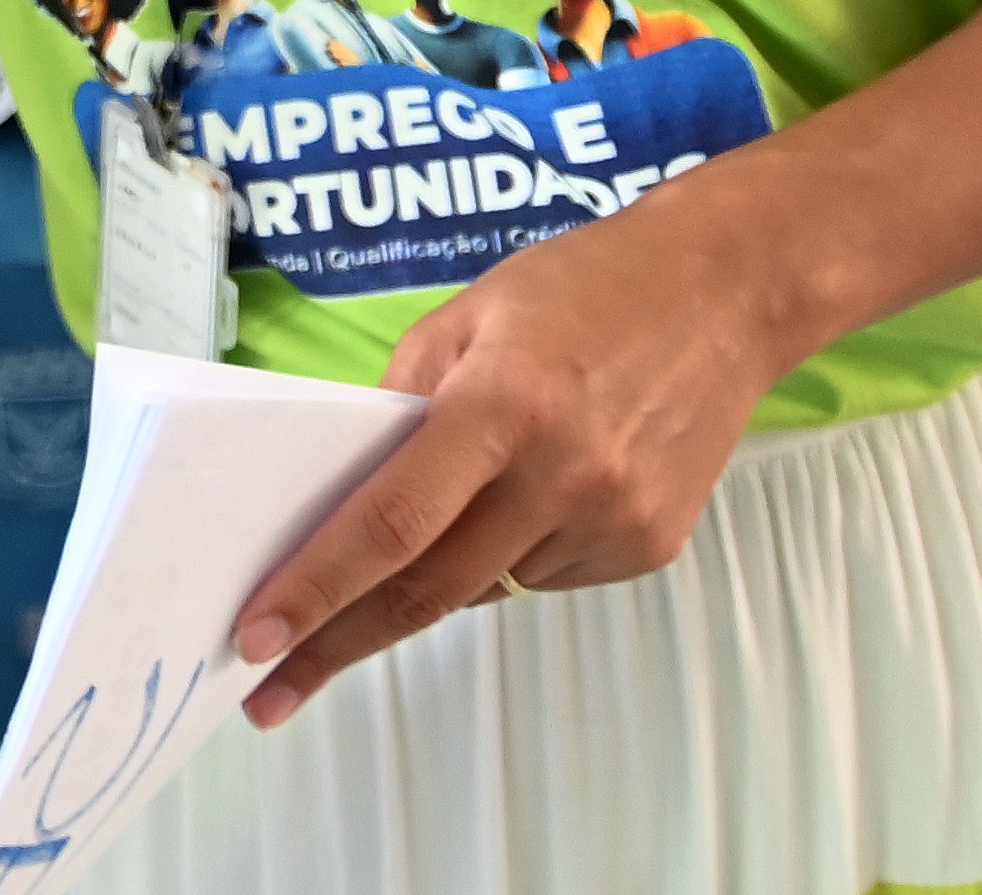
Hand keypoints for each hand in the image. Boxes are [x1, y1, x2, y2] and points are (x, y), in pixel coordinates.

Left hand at [229, 205, 788, 727]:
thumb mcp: (463, 319)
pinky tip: (522, 499)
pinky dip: (504, 555)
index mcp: (504, 404)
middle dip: (339, 644)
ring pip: (484, 586)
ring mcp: (614, 520)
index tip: (255, 639)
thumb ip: (397, 408)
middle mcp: (563, 474)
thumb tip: (340, 496)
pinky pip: (541, 576)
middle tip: (270, 692)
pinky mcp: (648, 549)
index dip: (317, 587)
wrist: (726, 295)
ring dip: (431, 578)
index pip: (390, 520)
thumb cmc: (582, 289)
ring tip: (427, 526)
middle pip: (429, 588)